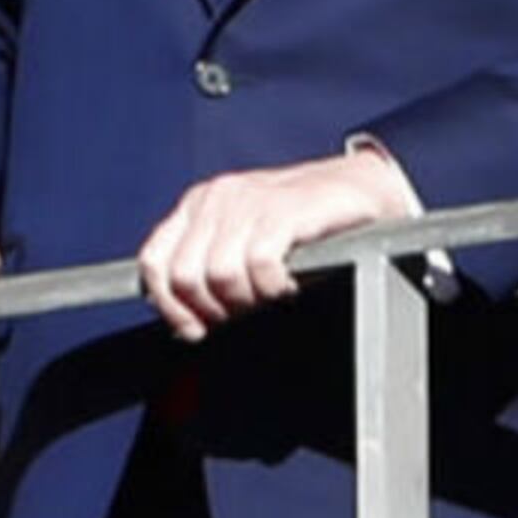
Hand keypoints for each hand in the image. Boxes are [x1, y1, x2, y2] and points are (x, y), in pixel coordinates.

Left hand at [135, 148, 415, 340]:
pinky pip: (259, 264)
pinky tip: (288, 285)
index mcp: (199, 206)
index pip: (155, 261)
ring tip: (269, 296)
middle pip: (183, 275)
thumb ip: (211, 266)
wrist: (362, 188)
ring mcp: (249, 201)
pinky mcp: (284, 209)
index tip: (193, 329)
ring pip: (218, 274)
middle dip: (211, 309)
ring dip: (246, 300)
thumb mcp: (246, 238)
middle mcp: (216, 199)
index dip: (169, 305)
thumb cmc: (304, 222)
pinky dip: (273, 288)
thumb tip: (185, 321)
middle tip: (243, 313)